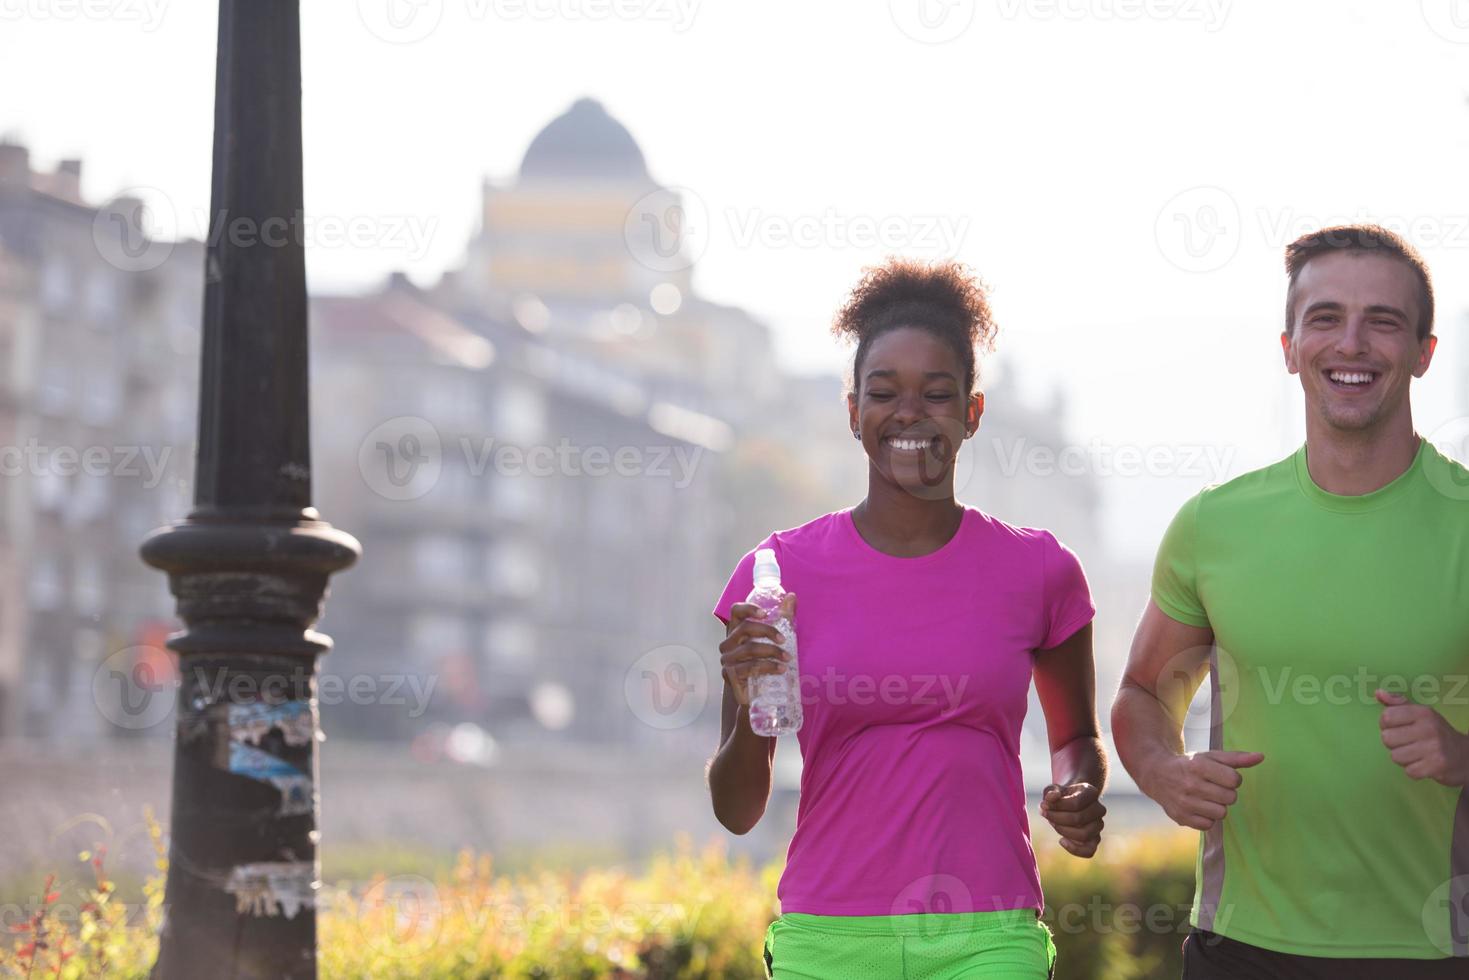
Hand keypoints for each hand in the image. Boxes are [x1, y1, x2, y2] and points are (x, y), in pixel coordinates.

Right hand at [718, 593, 795, 706]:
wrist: (756, 696)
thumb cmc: (764, 664)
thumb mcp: (774, 640)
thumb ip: (783, 618)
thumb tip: (792, 596)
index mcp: (736, 631)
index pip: (736, 612)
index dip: (748, 608)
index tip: (765, 613)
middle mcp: (728, 644)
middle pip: (745, 629)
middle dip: (768, 631)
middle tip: (785, 640)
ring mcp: (727, 660)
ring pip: (750, 649)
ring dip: (772, 652)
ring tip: (787, 658)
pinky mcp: (730, 675)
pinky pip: (750, 667)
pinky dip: (768, 666)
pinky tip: (781, 669)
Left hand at [1039, 782, 1104, 857]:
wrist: (1069, 802)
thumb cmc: (1060, 796)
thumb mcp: (1053, 790)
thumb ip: (1051, 792)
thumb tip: (1052, 797)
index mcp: (1090, 792)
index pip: (1076, 802)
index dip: (1057, 806)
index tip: (1044, 806)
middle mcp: (1099, 809)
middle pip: (1079, 819)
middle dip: (1057, 818)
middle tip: (1046, 815)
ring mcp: (1098, 825)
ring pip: (1084, 835)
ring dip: (1064, 831)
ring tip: (1054, 824)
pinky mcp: (1095, 839)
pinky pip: (1089, 850)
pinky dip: (1075, 849)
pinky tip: (1061, 841)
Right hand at [1145, 750, 1262, 830]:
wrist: (1157, 774)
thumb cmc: (1190, 765)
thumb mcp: (1210, 757)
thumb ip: (1237, 758)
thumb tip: (1261, 757)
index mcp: (1199, 766)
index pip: (1235, 780)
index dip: (1232, 779)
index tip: (1221, 776)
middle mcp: (1190, 784)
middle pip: (1230, 798)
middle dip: (1225, 793)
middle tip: (1212, 787)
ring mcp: (1185, 802)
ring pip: (1221, 813)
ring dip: (1217, 806)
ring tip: (1205, 797)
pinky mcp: (1181, 817)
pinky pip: (1209, 825)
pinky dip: (1206, 817)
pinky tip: (1198, 807)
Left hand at [1376, 690, 1468, 786]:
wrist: (1464, 756)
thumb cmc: (1435, 733)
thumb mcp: (1419, 714)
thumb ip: (1397, 704)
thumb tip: (1378, 693)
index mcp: (1422, 712)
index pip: (1386, 717)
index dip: (1386, 725)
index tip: (1398, 728)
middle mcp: (1428, 727)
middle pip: (1387, 738)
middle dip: (1394, 744)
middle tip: (1409, 743)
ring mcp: (1434, 747)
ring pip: (1396, 756)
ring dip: (1404, 759)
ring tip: (1416, 754)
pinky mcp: (1437, 766)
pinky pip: (1409, 771)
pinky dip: (1414, 771)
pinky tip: (1423, 764)